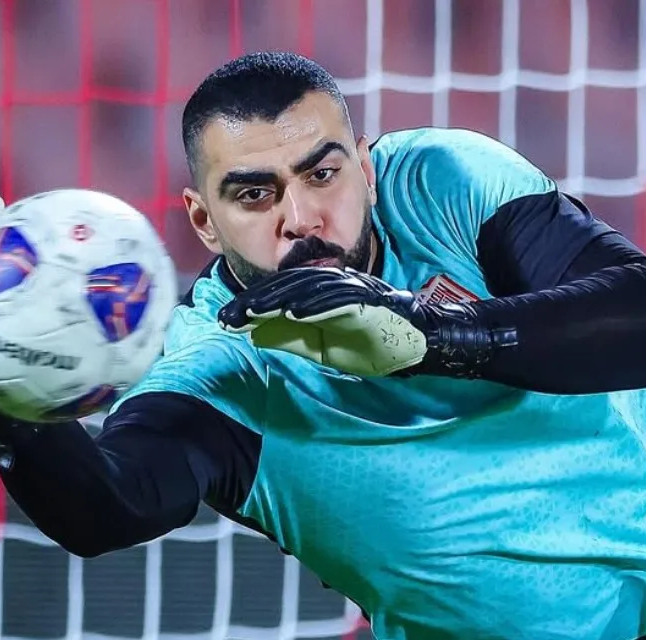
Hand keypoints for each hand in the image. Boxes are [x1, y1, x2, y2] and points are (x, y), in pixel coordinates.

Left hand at [217, 267, 432, 376]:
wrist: (419, 346)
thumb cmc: (371, 345)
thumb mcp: (321, 347)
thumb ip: (290, 338)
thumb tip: (254, 334)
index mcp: (322, 294)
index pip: (281, 294)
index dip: (252, 305)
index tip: (225, 319)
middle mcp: (334, 286)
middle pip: (288, 287)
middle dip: (256, 302)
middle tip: (228, 317)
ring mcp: (353, 291)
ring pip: (309, 290)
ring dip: (279, 300)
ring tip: (252, 312)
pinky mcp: (370, 303)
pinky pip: (340, 301)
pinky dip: (317, 306)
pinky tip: (295, 312)